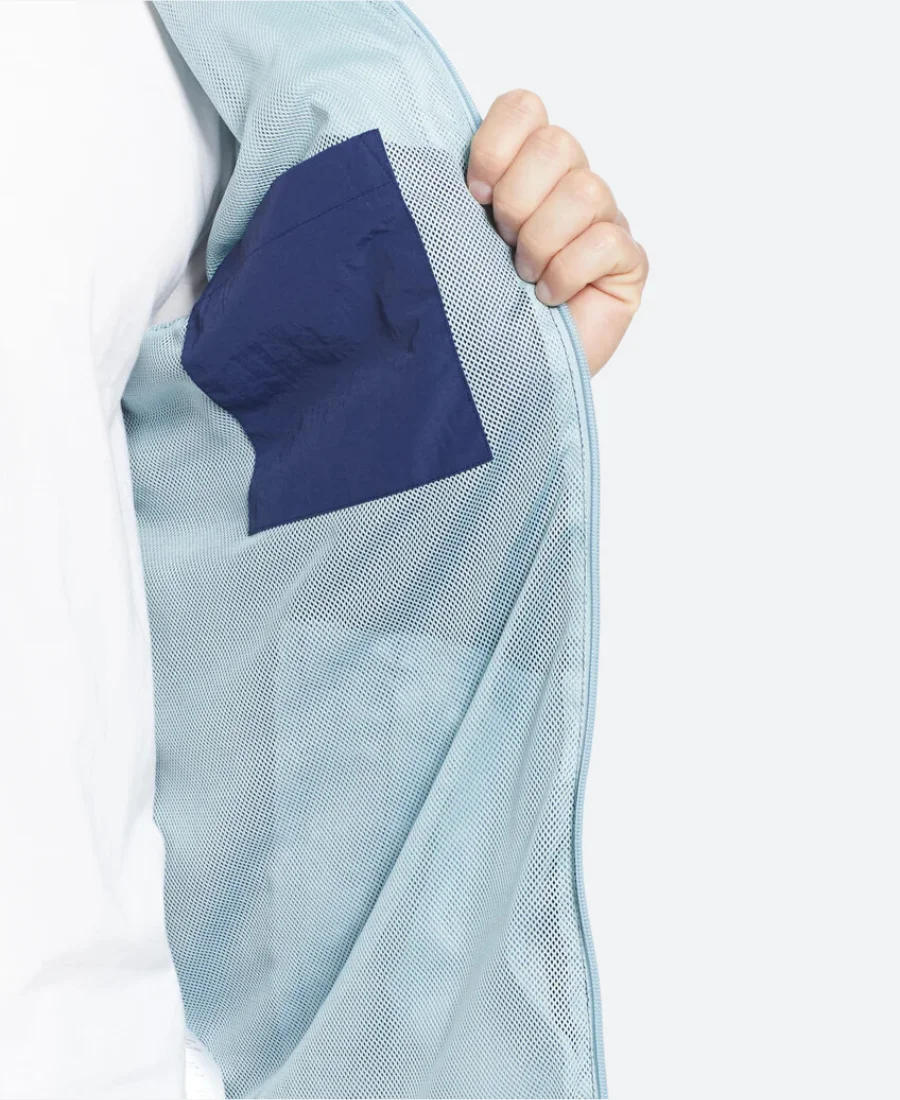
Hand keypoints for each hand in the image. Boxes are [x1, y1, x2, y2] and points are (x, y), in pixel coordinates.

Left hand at [467, 90, 647, 374]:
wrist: (499, 373)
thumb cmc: (474, 308)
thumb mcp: (449, 243)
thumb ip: (445, 196)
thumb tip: (415, 162)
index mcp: (524, 168)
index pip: (524, 107)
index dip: (495, 146)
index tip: (473, 196)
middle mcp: (568, 184)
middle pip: (557, 144)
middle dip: (517, 201)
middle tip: (501, 244)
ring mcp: (605, 221)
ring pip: (585, 191)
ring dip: (541, 242)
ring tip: (523, 277)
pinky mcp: (629, 261)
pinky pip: (606, 242)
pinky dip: (567, 273)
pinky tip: (550, 297)